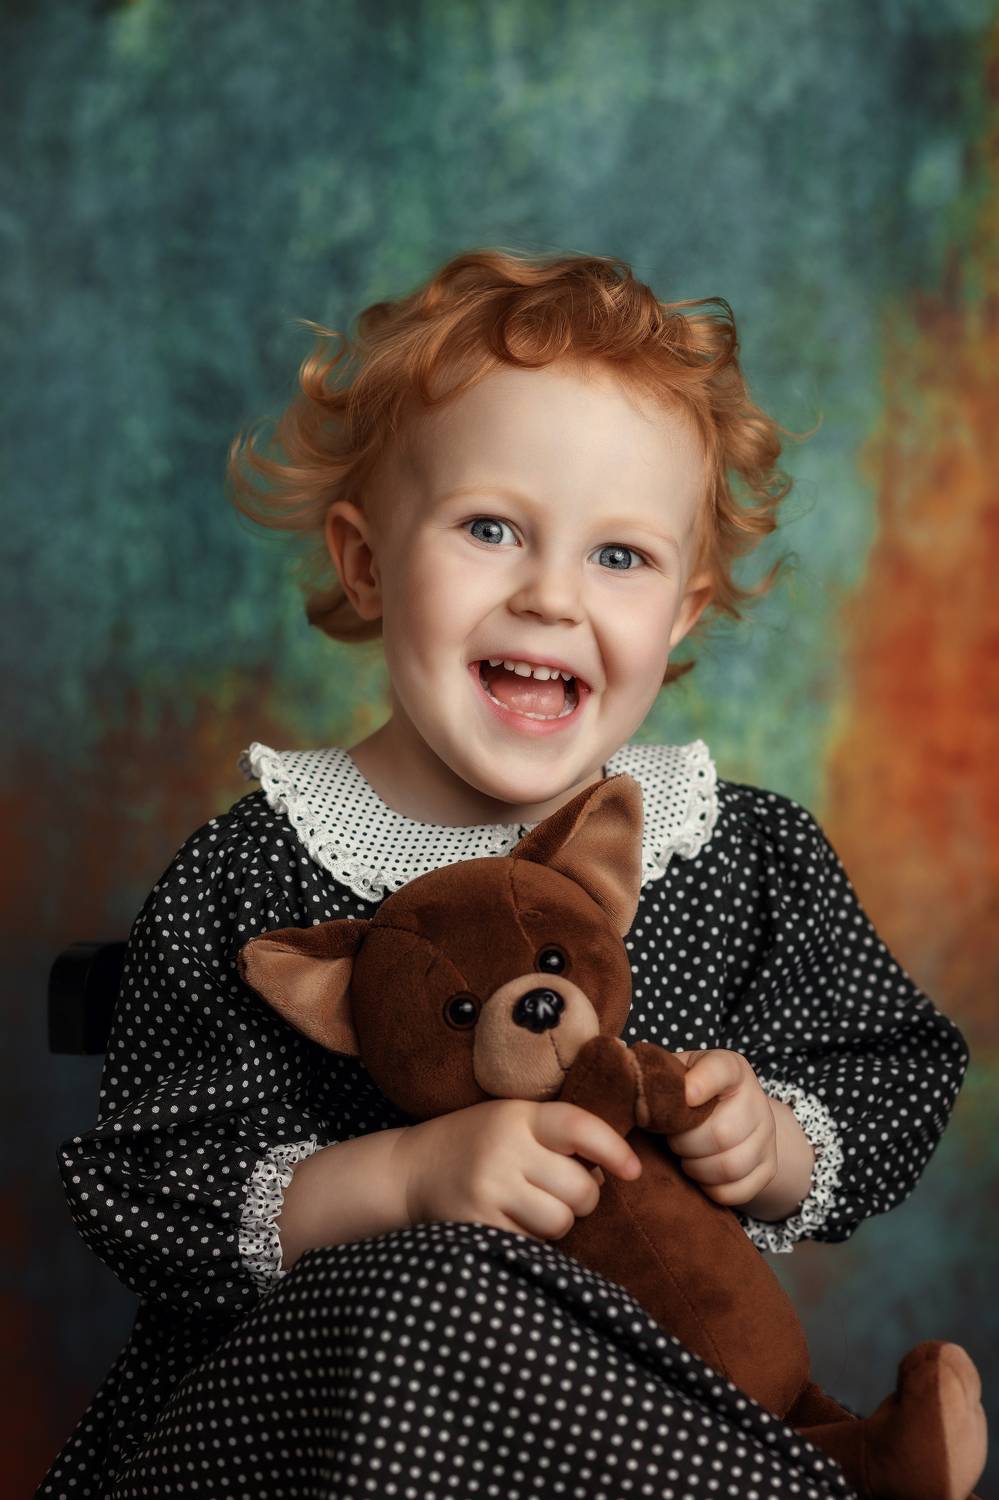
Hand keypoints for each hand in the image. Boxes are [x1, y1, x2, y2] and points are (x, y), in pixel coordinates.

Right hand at [392, 1098, 642, 1242]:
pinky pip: (533, 1246)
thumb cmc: (476, 1144)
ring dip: (557, 1221)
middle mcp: (504, 1151)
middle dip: (582, 1196)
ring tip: (530, 1205)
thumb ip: (558, 1135)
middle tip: (558, 1188)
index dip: (614, 1149)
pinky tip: (510, 1221)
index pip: (579, 1126)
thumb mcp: (513, 1121)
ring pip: (561, 1222)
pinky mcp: (478, 1227)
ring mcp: (489, 1191)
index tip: (633, 1170)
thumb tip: (612, 1170)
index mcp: (518, 1117)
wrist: (409, 1172)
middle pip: (581, 1188)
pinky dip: (532, 1240)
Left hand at [665, 1049, 777, 1207]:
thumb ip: (655, 1071)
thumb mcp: (679, 1073)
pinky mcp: (770, 1167)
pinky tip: (701, 1176)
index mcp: (730, 1068)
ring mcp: (766, 1135)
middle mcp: (756, 1099)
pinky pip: (738, 1191)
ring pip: (730, 1166)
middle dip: (685, 1144)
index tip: (685, 1096)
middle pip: (721, 1133)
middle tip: (671, 1140)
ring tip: (684, 1158)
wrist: (737, 1116)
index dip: (702, 1083)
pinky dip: (712, 1189)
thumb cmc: (693, 1094)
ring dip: (696, 1169)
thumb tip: (615, 1054)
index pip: (722, 1069)